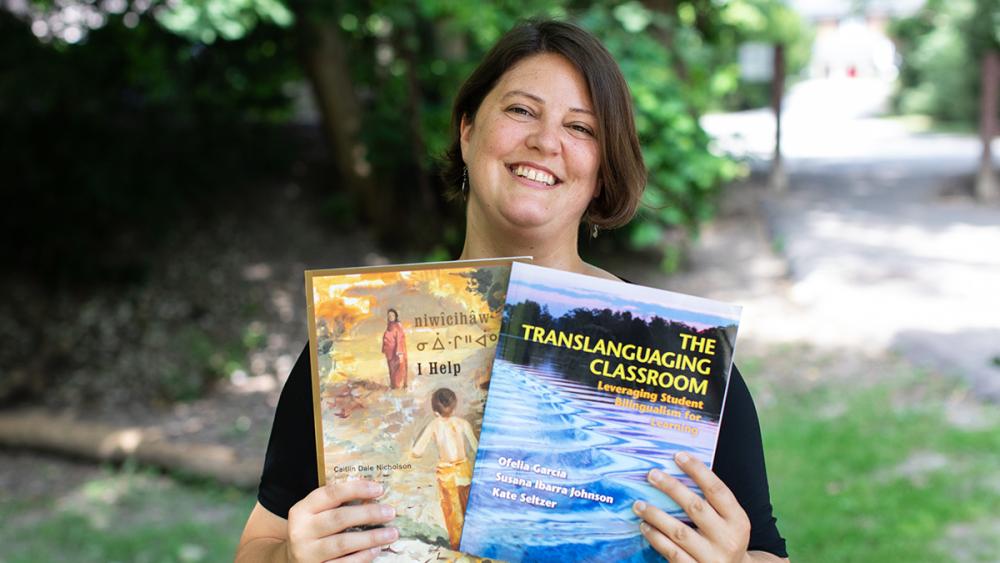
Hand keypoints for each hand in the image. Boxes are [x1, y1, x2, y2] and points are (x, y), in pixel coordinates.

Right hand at [285, 479, 398, 562]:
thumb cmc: (311, 531)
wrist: (290, 559)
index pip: (331, 494)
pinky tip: (376, 550)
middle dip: (368, 514)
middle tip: (390, 512)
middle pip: (339, 518)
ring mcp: (307, 554)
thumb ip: (336, 504)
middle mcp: (301, 531)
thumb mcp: (315, 514)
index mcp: (302, 510)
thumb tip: (372, 495)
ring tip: (391, 533)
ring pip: (343, 543)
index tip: (379, 489)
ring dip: (371, 537)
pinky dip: (362, 557)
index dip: (356, 489)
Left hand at [633, 452, 750, 562]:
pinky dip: (656, 537)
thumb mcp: (727, 521)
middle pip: (695, 507)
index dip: (698, 471)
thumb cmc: (724, 539)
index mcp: (738, 521)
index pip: (717, 490)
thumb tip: (678, 472)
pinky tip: (645, 526)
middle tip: (652, 474)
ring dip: (656, 515)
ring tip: (639, 504)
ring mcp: (712, 557)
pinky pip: (671, 552)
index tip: (679, 455)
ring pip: (679, 531)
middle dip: (671, 488)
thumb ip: (711, 502)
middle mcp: (728, 539)